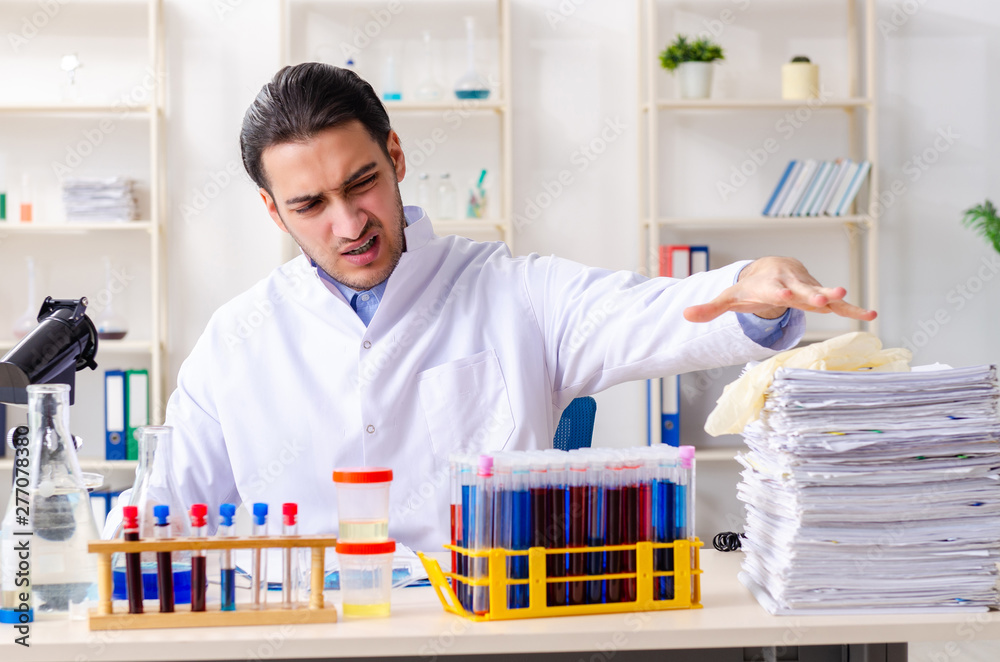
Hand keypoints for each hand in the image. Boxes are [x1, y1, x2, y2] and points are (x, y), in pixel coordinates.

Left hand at [683, 256, 876, 322]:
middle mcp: (791, 284)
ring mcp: (807, 289)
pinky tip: (872, 315)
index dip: (776, 293)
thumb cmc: (751, 286)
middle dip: (812, 293)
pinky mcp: (820, 296)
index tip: (781, 297)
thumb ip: (710, 308)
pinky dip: (854, 309)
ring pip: (823, 292)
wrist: (773, 267)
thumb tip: (684, 316)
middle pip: (801, 289)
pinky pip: (839, 304)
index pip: (772, 290)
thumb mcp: (730, 297)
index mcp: (769, 285)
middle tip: (823, 298)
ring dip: (835, 297)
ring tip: (851, 301)